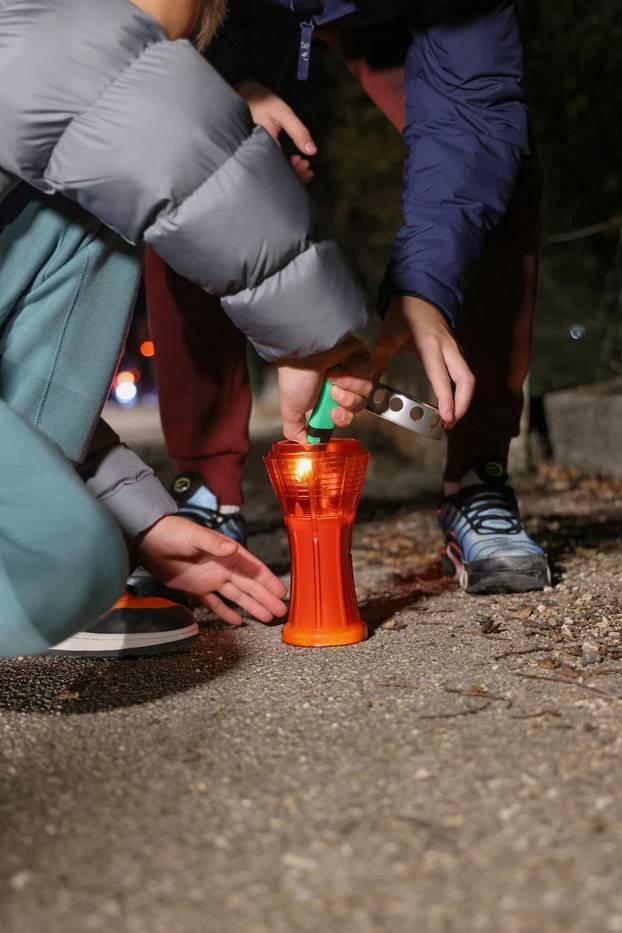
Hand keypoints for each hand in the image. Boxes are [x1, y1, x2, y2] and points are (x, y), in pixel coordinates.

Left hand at [137, 515, 287, 625]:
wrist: (147, 540)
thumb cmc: (172, 532)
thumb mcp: (194, 535)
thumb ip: (213, 543)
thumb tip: (233, 548)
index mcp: (226, 553)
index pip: (252, 568)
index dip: (267, 580)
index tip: (281, 591)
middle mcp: (222, 567)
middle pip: (248, 585)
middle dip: (265, 598)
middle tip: (281, 611)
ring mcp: (210, 579)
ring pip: (236, 596)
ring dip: (251, 606)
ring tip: (267, 618)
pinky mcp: (195, 589)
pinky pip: (214, 603)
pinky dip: (225, 612)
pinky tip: (238, 622)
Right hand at [237, 79, 315, 184]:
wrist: (238, 93)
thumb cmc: (259, 101)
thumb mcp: (282, 113)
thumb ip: (298, 131)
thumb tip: (312, 151)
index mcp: (263, 149)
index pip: (281, 171)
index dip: (296, 174)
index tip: (307, 167)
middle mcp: (257, 156)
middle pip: (278, 174)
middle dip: (294, 173)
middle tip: (306, 166)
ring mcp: (255, 154)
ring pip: (274, 170)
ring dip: (290, 169)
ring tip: (300, 162)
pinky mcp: (255, 150)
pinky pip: (270, 162)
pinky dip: (283, 163)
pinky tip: (291, 159)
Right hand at [277, 336, 372, 443]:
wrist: (304, 351)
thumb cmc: (296, 377)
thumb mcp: (291, 410)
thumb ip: (295, 430)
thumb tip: (307, 443)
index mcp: (326, 399)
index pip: (344, 417)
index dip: (342, 419)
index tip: (333, 414)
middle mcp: (340, 386)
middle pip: (357, 406)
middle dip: (345, 403)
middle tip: (332, 393)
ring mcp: (352, 372)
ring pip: (364, 392)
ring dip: (348, 387)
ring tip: (333, 377)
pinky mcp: (361, 358)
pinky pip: (367, 373)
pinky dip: (353, 372)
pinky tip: (339, 366)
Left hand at [372, 295, 473, 428]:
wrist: (419, 293)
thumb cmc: (403, 315)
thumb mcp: (386, 337)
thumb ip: (377, 361)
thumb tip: (365, 387)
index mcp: (430, 345)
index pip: (442, 377)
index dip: (446, 399)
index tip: (446, 418)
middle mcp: (448, 348)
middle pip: (466, 379)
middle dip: (461, 404)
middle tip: (450, 423)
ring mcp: (455, 349)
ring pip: (468, 377)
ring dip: (463, 400)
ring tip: (450, 419)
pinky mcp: (456, 351)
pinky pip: (464, 373)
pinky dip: (461, 391)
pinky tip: (451, 403)